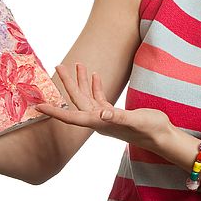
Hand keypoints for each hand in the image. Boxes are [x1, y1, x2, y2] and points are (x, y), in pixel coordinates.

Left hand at [35, 62, 172, 152]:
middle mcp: (98, 120)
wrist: (162, 137)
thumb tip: (102, 114)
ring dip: (81, 81)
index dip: (54, 112)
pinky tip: (94, 75)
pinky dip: (95, 86)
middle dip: (67, 83)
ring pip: (87, 97)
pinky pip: (99, 98)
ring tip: (77, 63)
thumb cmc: (150, 130)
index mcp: (99, 123)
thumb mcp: (135, 121)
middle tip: (58, 65)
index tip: (38, 106)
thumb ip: (118, 117)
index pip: (71, 117)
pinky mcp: (114, 113)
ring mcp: (105, 117)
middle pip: (77, 101)